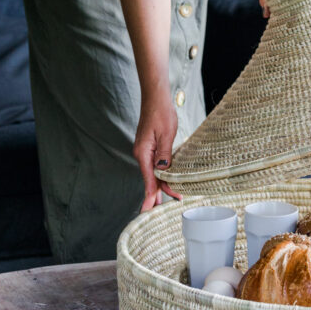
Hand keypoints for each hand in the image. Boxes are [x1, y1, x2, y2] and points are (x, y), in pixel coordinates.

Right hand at [133, 95, 182, 210]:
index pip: (149, 179)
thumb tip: (163, 171)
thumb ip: (164, 154)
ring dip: (161, 185)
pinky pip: (155, 165)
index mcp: (143, 153)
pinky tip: (167, 181)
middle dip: (157, 194)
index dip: (152, 194)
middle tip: (161, 212)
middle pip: (150, 178)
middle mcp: (141, 154)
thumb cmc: (161, 112)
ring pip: (153, 172)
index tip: (149, 210)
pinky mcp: (150, 147)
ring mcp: (145, 151)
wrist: (155, 97)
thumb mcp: (166, 133)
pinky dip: (161, 174)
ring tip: (169, 199)